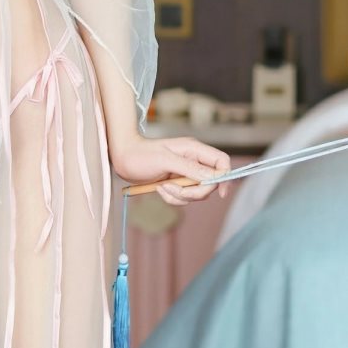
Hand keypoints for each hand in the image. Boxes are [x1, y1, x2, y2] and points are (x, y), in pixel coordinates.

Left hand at [110, 133, 232, 205]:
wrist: (122, 159)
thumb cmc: (140, 155)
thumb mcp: (166, 160)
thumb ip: (191, 168)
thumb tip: (213, 177)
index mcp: (194, 150)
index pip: (221, 161)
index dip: (226, 177)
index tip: (221, 193)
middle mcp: (193, 161)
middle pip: (211, 183)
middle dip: (194, 192)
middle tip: (175, 189)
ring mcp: (186, 173)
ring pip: (197, 193)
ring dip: (180, 196)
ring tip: (162, 187)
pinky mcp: (177, 183)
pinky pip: (184, 198)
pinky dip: (172, 198)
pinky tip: (159, 189)